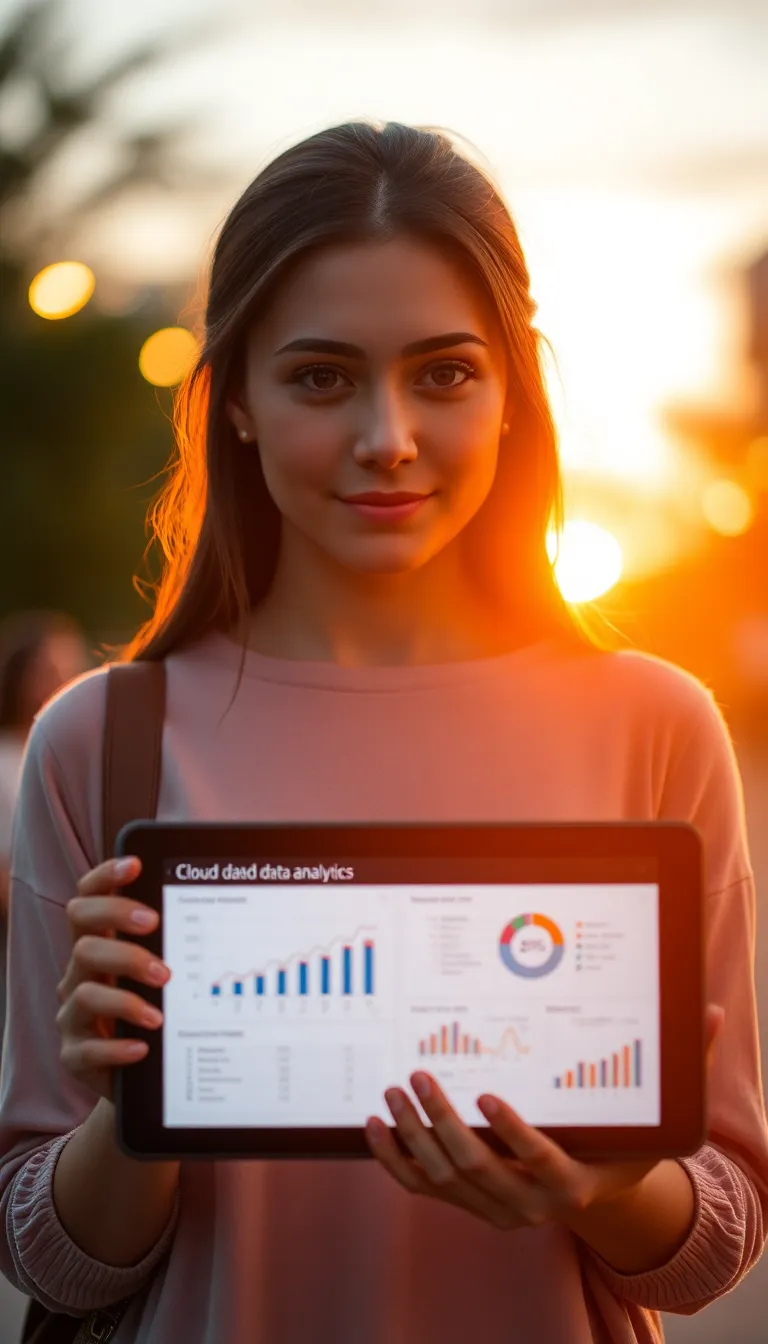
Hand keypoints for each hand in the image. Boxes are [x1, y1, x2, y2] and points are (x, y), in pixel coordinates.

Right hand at [56, 856, 169, 1100]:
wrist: (145, 1074)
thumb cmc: (162, 1012)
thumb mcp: (170, 974)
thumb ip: (180, 944)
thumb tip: (228, 902)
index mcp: (102, 946)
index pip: (89, 900)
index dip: (105, 878)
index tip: (135, 866)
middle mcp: (81, 974)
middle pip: (82, 933)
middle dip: (118, 925)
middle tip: (155, 928)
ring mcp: (74, 1014)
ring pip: (84, 990)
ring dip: (125, 998)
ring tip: (160, 1014)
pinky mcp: (75, 1055)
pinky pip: (88, 1048)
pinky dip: (117, 1046)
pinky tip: (144, 1047)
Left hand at [365, 1004, 724, 1231]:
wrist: (595, 1196)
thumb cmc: (621, 1142)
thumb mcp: (654, 1113)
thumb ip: (680, 1064)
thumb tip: (712, 1011)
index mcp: (572, 1180)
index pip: (540, 1159)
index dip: (512, 1132)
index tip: (487, 1095)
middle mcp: (529, 1203)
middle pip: (477, 1167)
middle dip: (444, 1122)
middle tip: (421, 1075)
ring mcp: (492, 1206)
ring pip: (442, 1179)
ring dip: (414, 1136)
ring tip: (395, 1090)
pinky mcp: (464, 1202)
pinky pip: (419, 1187)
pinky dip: (392, 1160)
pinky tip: (374, 1124)